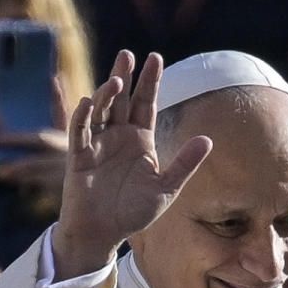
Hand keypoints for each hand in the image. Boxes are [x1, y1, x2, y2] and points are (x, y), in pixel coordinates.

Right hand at [51, 51, 215, 271]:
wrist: (104, 233)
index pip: (145, 103)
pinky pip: (80, 132)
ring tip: (116, 80)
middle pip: (121, 99)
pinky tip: (88, 102)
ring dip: (105, 94)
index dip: (150, 81)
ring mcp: (98, 143)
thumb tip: (208, 140)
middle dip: (125, 76)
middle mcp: (118, 135)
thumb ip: (184, 164)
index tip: (155, 58)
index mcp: (140, 139)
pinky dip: (82, 117)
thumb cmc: (133, 212)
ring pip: (100, 110)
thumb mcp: (166, 189)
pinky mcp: (80, 156)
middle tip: (129, 54)